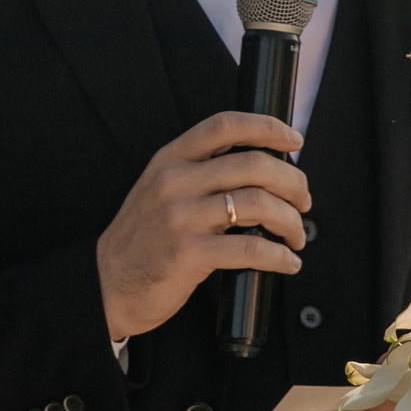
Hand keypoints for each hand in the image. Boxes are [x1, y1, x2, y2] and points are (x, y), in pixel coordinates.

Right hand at [97, 111, 309, 339]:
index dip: (267, 127)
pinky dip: (279, 256)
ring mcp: (181, 217)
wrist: (107, 284)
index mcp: (169, 160)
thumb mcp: (159, 191)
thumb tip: (259, 174)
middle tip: (303, 201)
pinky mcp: (188, 254)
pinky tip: (287, 262)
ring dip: (290, 221)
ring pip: (258, 203)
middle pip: (253, 164)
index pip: (224, 126)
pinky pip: (250, 249)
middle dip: (293, 182)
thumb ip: (198, 175)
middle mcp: (175, 182)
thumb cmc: (141, 241)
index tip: (294, 140)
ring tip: (296, 235)